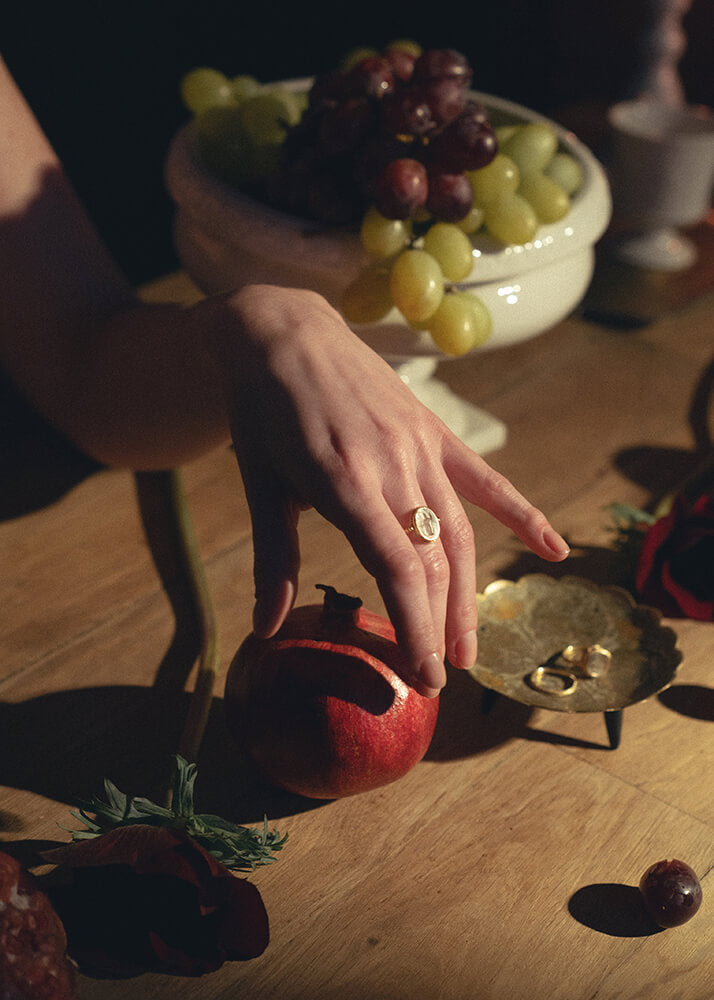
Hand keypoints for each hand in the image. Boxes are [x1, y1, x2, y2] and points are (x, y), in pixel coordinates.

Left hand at [200, 285, 568, 695]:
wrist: (283, 332)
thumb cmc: (261, 412)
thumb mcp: (260, 485)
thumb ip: (273, 559)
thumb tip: (266, 630)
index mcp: (344, 483)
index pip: (396, 569)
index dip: (415, 627)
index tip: (424, 676)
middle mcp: (392, 466)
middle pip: (432, 560)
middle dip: (438, 625)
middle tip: (440, 677)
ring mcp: (420, 447)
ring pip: (458, 532)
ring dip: (467, 593)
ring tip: (469, 646)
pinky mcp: (433, 431)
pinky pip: (484, 480)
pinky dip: (520, 514)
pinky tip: (553, 548)